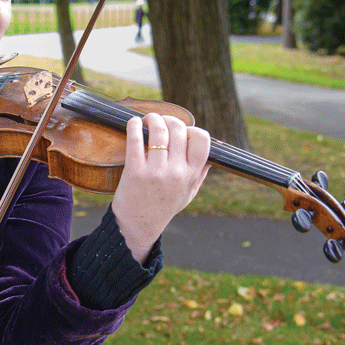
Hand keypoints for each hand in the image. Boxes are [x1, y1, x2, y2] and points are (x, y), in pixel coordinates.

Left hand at [111, 113, 210, 262]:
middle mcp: (176, 172)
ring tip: (147, 120)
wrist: (138, 226)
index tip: (181, 130)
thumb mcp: (188, 194)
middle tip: (159, 120)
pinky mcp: (135, 172)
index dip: (192, 129)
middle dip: (168, 119)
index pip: (201, 140)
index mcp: (191, 175)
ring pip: (158, 131)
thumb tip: (211, 156)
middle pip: (179, 129)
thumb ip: (200, 174)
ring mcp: (156, 172)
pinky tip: (134, 123)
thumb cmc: (163, 207)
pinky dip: (134, 125)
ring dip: (152, 118)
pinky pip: (135, 140)